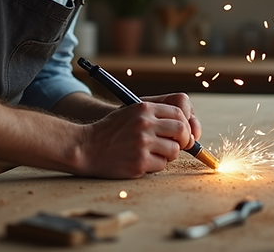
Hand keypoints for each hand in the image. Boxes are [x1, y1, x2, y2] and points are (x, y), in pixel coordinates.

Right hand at [76, 101, 192, 177]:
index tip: (183, 133)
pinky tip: (141, 161)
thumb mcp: (131, 113)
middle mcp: (145, 124)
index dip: (185, 124)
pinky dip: (155, 165)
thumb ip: (156, 117)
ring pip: (174, 150)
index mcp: (144, 108)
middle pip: (181, 131)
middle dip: (183, 140)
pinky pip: (162, 165)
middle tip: (177, 145)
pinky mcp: (139, 161)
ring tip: (152, 153)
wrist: (86, 147)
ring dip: (168, 155)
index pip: (178, 113)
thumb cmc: (111, 131)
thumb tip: (187, 131)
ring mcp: (142, 143)